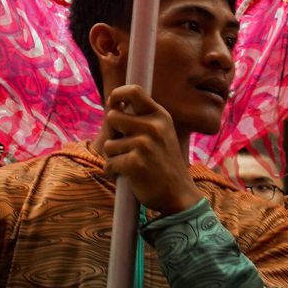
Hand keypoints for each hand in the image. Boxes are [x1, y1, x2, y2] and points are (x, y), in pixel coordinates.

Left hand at [97, 84, 199, 217]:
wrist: (179, 195)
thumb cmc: (164, 164)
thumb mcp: (161, 134)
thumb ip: (142, 120)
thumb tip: (113, 105)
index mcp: (160, 116)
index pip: (134, 91)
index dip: (117, 94)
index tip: (114, 104)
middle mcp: (153, 127)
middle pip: (112, 117)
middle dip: (113, 134)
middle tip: (125, 148)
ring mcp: (145, 144)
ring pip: (109, 144)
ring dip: (114, 157)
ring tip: (131, 164)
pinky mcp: (135, 163)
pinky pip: (109, 163)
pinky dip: (113, 172)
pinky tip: (127, 176)